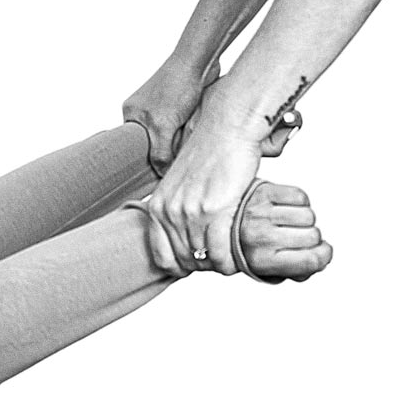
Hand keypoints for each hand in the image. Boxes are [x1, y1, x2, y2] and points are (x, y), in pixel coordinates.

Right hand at [123, 53, 218, 172]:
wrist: (199, 61)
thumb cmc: (176, 86)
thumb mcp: (163, 125)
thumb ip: (159, 152)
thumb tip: (160, 172)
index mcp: (131, 112)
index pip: (134, 146)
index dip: (144, 159)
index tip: (154, 173)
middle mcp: (143, 110)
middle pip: (153, 143)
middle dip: (164, 150)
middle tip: (174, 160)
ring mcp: (161, 107)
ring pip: (169, 136)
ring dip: (178, 140)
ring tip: (185, 137)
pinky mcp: (180, 105)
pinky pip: (181, 128)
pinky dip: (187, 132)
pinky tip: (193, 129)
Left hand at [143, 98, 264, 273]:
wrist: (227, 128)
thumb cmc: (210, 151)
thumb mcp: (182, 183)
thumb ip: (179, 209)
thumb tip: (188, 236)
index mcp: (157, 206)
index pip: (162, 257)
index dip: (181, 267)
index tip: (197, 265)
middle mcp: (169, 211)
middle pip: (185, 260)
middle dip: (205, 266)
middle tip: (221, 261)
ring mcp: (190, 213)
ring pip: (204, 259)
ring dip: (220, 264)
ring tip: (232, 258)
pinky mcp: (214, 211)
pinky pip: (221, 253)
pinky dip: (231, 261)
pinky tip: (239, 256)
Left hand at [232, 181, 332, 281]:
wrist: (217, 222)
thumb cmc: (248, 247)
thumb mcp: (267, 270)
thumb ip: (297, 271)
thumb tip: (321, 259)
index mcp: (262, 261)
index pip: (311, 260)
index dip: (323, 256)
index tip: (321, 252)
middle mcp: (261, 237)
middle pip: (313, 236)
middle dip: (311, 238)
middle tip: (297, 237)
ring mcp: (262, 212)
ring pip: (309, 215)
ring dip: (305, 219)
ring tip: (290, 222)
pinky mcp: (264, 192)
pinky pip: (300, 196)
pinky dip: (299, 202)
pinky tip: (287, 208)